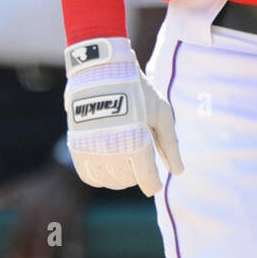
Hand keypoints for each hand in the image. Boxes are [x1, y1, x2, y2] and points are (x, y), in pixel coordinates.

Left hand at [0, 159, 86, 257]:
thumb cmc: (42, 184)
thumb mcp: (20, 189)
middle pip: (32, 238)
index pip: (17, 235)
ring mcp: (59, 212)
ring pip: (51, 237)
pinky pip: (76, 229)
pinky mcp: (76, 211)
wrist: (69, 170)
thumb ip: (3, 198)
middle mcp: (41, 211)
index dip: (14, 253)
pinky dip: (75, 243)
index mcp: (27, 209)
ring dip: (46, 257)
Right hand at [64, 37, 183, 196]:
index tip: (156, 183)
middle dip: (138, 175)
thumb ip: (170, 145)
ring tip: (126, 161)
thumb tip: (178, 172)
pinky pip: (90, 177)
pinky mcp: (78, 149)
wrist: (101, 73)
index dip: (153, 184)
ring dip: (120, 177)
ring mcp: (93, 152)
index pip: (147, 180)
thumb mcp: (161, 114)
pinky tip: (109, 165)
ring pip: (110, 182)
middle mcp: (114, 152)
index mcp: (137, 144)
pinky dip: (100, 177)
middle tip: (141, 161)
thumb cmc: (138, 91)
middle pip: (129, 181)